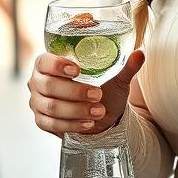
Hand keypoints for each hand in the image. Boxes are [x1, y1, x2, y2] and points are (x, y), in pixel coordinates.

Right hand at [28, 49, 143, 136]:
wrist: (101, 114)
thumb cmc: (104, 89)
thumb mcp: (116, 78)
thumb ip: (126, 66)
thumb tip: (140, 53)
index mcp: (49, 63)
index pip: (44, 61)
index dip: (57, 64)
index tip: (77, 70)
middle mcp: (38, 81)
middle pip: (48, 85)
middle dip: (74, 91)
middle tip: (97, 95)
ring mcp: (37, 102)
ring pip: (51, 106)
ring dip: (76, 110)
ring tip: (98, 111)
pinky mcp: (41, 120)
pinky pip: (51, 124)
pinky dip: (71, 124)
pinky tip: (88, 123)